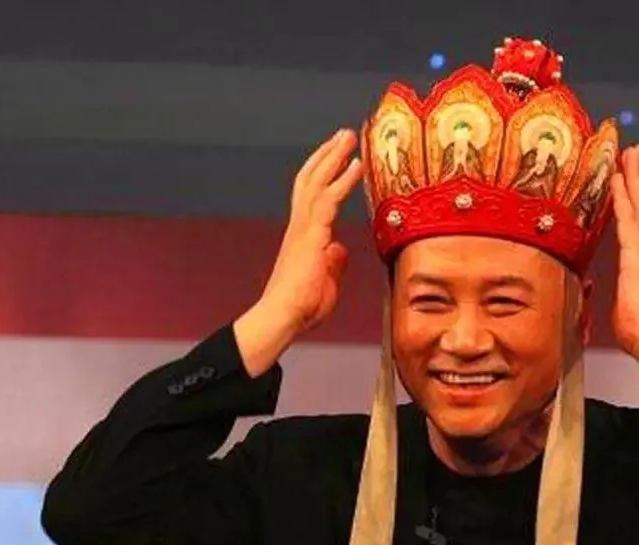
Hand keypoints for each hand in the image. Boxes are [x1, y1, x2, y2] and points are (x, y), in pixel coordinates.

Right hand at [259, 128, 361, 332]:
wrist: (283, 317)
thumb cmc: (301, 305)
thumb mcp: (325, 280)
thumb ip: (332, 262)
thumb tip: (339, 249)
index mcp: (303, 234)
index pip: (311, 194)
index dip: (324, 172)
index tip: (338, 155)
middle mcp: (300, 225)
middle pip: (311, 178)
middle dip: (328, 154)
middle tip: (344, 134)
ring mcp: (304, 228)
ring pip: (317, 181)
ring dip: (334, 156)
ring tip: (349, 136)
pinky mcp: (311, 235)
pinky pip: (328, 200)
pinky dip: (342, 180)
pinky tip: (355, 165)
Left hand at [610, 144, 638, 371]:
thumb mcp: (627, 311)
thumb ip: (624, 298)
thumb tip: (620, 300)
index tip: (637, 175)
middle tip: (638, 150)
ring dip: (636, 177)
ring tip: (632, 152)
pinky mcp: (637, 258)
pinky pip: (628, 221)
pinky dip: (623, 198)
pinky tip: (617, 179)